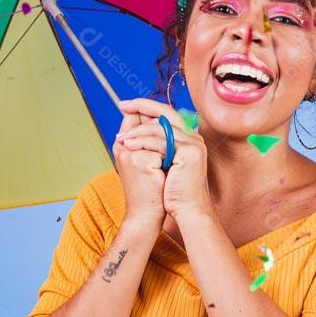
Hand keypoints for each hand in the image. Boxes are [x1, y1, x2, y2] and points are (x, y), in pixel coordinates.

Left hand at [114, 99, 211, 222]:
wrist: (187, 211)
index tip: (127, 104)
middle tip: (123, 105)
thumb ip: (156, 145)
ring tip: (121, 138)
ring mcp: (193, 144)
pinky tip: (129, 145)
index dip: (147, 106)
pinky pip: (160, 142)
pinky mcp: (189, 153)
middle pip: (165, 113)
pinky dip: (142, 142)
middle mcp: (194, 137)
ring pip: (159, 128)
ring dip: (136, 131)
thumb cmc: (173, 192)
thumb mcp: (163, 163)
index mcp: (189, 138)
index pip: (167, 113)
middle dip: (141, 105)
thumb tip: (136, 129)